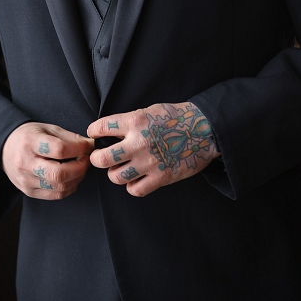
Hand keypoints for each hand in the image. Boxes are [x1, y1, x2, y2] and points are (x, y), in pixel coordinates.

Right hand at [1, 122, 94, 199]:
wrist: (5, 149)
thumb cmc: (30, 136)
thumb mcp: (48, 128)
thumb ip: (70, 137)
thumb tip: (90, 145)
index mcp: (30, 142)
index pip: (59, 149)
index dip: (79, 148)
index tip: (88, 146)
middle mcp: (25, 163)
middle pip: (59, 173)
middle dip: (81, 167)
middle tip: (87, 159)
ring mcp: (26, 180)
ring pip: (59, 186)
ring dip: (77, 178)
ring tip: (80, 167)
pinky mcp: (29, 192)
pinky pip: (55, 195)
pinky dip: (70, 188)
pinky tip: (72, 178)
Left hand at [87, 102, 218, 196]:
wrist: (206, 129)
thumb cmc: (179, 117)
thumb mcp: (151, 110)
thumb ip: (131, 121)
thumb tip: (110, 132)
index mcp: (135, 121)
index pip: (100, 128)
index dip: (94, 132)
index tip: (96, 135)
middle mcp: (138, 143)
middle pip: (101, 159)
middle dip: (98, 159)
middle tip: (103, 158)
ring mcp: (149, 162)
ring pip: (116, 177)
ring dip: (116, 173)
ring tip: (123, 169)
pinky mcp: (161, 177)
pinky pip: (135, 190)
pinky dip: (133, 186)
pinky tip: (137, 179)